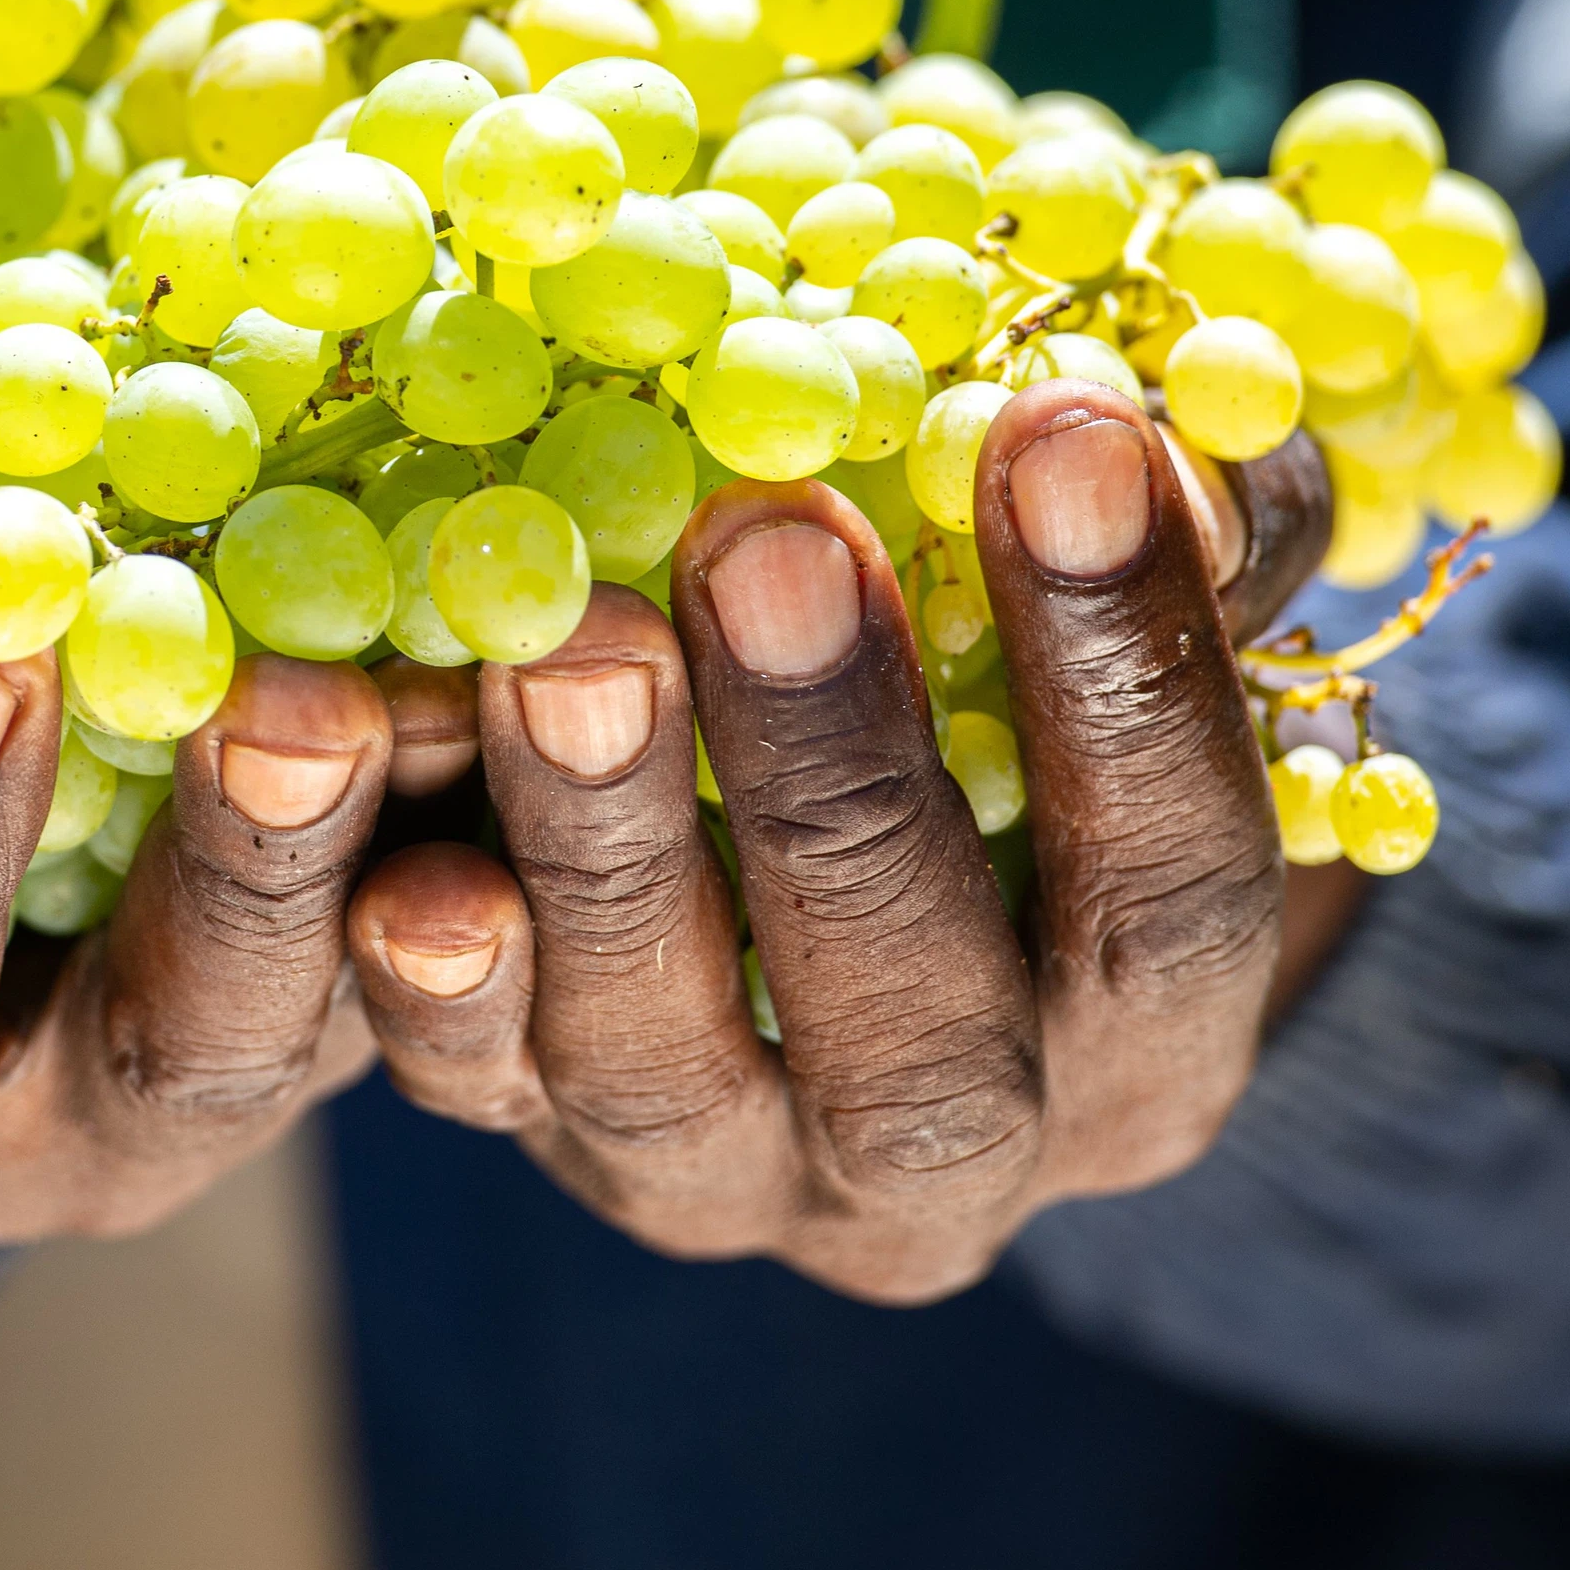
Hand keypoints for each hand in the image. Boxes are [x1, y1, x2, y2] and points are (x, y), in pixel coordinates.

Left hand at [344, 381, 1334, 1303]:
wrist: (808, 937)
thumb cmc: (1014, 736)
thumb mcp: (1110, 658)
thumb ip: (1154, 554)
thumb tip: (1117, 396)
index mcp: (1139, 1057)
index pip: (1171, 898)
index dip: (1129, 678)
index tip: (1061, 434)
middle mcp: (939, 1170)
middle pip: (910, 1027)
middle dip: (836, 775)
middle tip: (767, 544)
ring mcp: (718, 1174)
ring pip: (655, 1064)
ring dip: (602, 846)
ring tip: (561, 643)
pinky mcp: (528, 1134)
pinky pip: (460, 1076)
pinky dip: (423, 966)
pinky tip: (397, 848)